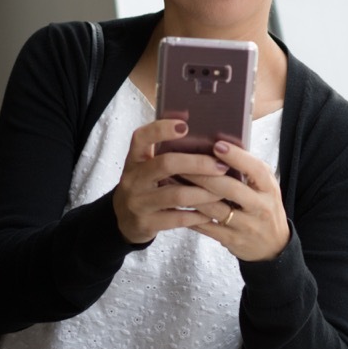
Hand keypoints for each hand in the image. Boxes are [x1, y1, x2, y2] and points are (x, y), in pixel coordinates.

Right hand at [112, 119, 231, 243]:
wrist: (124, 220)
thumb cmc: (145, 187)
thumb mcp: (146, 167)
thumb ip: (166, 153)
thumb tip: (206, 136)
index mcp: (135, 160)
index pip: (141, 137)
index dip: (161, 129)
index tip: (184, 125)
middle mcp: (133, 179)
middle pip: (166, 164)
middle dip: (198, 163)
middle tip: (221, 165)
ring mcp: (138, 202)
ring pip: (177, 195)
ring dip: (205, 193)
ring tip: (224, 191)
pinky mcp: (146, 223)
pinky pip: (179, 219)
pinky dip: (198, 215)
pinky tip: (212, 213)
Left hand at [182, 140, 290, 261]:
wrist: (273, 244)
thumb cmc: (264, 206)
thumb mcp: (266, 187)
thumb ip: (249, 170)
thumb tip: (221, 147)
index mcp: (269, 188)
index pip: (255, 169)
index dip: (236, 157)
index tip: (217, 145)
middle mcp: (260, 207)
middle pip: (229, 189)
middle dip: (203, 174)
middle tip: (182, 161)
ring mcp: (246, 225)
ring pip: (214, 208)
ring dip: (191, 193)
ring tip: (172, 179)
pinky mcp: (232, 240)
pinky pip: (207, 226)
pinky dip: (190, 214)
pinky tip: (176, 203)